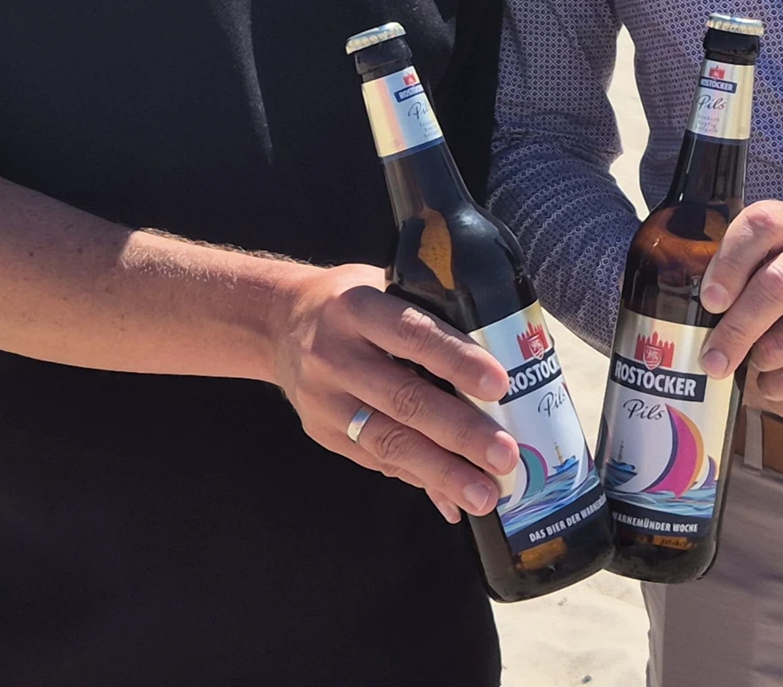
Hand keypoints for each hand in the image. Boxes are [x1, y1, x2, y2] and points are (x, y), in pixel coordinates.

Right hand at [270, 263, 518, 523]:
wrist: (279, 324)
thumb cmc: (352, 302)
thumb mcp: (383, 284)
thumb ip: (428, 315)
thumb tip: (498, 356)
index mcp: (357, 306)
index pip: (411, 334)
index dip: (455, 360)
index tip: (499, 385)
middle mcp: (335, 354)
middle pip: (403, 398)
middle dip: (459, 432)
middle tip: (503, 456)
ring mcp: (325, 399)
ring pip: (388, 441)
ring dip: (441, 472)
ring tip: (484, 494)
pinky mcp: (322, 433)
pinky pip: (376, 461)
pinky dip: (418, 478)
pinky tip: (451, 497)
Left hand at [697, 172, 782, 419]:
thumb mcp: (775, 257)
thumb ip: (728, 261)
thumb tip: (645, 280)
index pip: (759, 225)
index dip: (729, 262)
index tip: (710, 299)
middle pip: (773, 287)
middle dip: (734, 331)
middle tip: (710, 360)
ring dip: (759, 363)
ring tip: (755, 363)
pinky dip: (782, 386)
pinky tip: (778, 380)